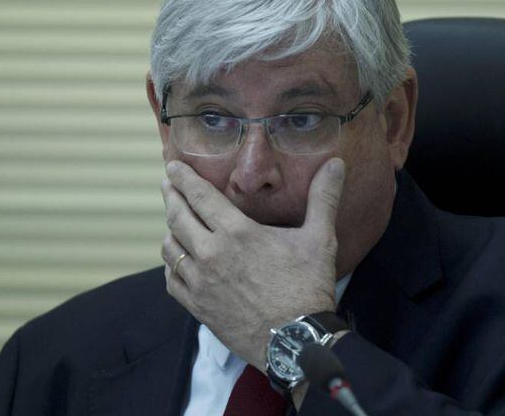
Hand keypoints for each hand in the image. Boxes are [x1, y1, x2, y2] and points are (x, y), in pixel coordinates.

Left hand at [160, 157, 345, 370]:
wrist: (296, 340)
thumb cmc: (308, 287)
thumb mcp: (320, 238)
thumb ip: (323, 198)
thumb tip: (336, 164)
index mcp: (237, 233)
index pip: (199, 196)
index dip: (183, 178)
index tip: (172, 166)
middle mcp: (211, 254)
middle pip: (178, 217)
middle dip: (170, 196)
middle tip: (168, 184)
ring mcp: (201, 283)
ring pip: (170, 248)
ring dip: (170, 229)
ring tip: (174, 220)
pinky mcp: (198, 307)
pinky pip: (171, 280)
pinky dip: (170, 264)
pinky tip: (176, 260)